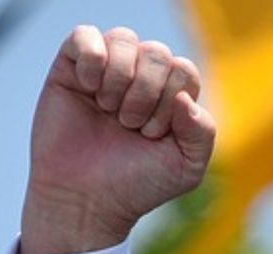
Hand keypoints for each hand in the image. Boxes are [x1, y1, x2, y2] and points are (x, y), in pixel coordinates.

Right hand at [20, 25, 216, 253]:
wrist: (85, 199)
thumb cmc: (137, 184)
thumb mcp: (186, 167)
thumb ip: (202, 132)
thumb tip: (184, 98)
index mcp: (171, 96)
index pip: (183, 70)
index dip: (171, 100)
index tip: (152, 134)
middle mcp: (140, 77)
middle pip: (157, 52)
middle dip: (147, 93)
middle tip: (130, 125)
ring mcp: (106, 70)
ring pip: (124, 38)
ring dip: (120, 78)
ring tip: (108, 110)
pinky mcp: (70, 68)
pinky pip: (85, 35)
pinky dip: (91, 59)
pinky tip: (88, 88)